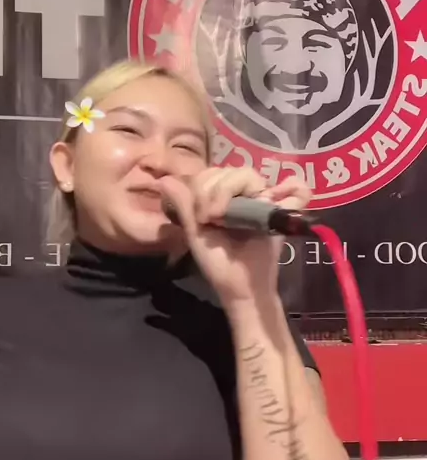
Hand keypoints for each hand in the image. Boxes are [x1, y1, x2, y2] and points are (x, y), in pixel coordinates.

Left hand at [160, 167, 310, 308]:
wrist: (242, 288)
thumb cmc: (219, 264)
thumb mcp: (196, 235)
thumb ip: (185, 206)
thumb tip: (164, 180)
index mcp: (221, 198)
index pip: (213, 173)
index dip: (205, 187)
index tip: (203, 216)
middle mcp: (243, 196)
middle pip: (231, 171)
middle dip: (217, 191)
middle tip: (213, 218)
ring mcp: (263, 202)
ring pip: (250, 176)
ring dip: (233, 191)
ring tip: (227, 218)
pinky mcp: (281, 211)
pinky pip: (295, 188)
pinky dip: (292, 189)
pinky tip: (270, 201)